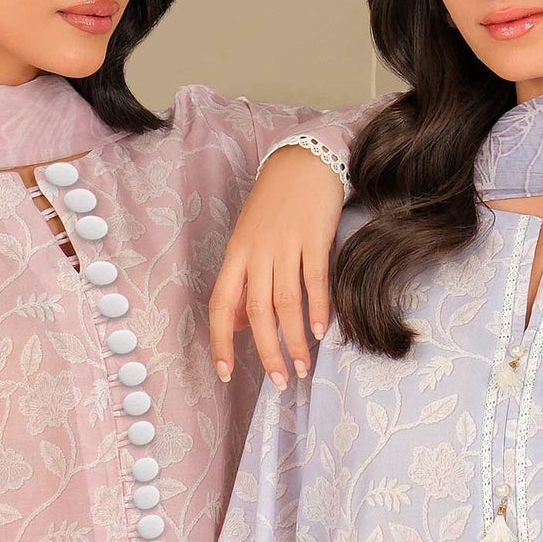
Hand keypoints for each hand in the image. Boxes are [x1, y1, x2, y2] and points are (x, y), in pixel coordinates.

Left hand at [209, 144, 344, 388]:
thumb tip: (238, 325)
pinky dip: (318, 309)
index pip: (221, 305)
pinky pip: (315, 280)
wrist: (303, 161)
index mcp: (235, 255)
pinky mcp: (314, 237)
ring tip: (302, 366)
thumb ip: (243, 283)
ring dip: (295, 339)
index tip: (225, 373)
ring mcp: (285, 244)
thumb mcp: (248, 241)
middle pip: (257, 311)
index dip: (221, 341)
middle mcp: (256, 251)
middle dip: (267, 351)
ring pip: (286, 302)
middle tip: (279, 381)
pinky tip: (322, 331)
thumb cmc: (275, 206)